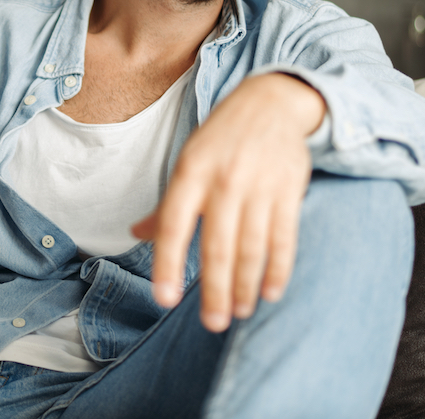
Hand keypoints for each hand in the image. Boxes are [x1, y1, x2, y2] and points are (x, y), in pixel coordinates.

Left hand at [131, 73, 322, 331]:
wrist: (270, 102)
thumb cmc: (220, 139)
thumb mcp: (187, 161)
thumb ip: (167, 203)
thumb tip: (136, 234)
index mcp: (190, 172)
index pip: (173, 224)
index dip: (167, 263)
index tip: (165, 298)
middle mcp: (223, 180)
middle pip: (217, 245)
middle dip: (215, 289)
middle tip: (213, 323)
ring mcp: (258, 186)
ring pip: (251, 247)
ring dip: (245, 285)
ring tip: (239, 312)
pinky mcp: (288, 190)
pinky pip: (284, 238)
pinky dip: (278, 268)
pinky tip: (269, 292)